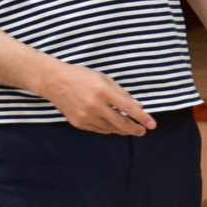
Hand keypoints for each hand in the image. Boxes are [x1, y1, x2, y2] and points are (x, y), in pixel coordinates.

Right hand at [38, 59, 153, 134]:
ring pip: (110, 129)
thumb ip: (122, 93)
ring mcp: (86, 116)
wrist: (55, 82)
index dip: (142, 118)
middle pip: (121, 123)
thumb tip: (138, 106)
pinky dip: (109, 129)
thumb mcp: (104, 79)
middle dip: (134, 129)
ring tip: (129, 128)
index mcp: (103, 92)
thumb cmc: (82, 76)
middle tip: (142, 131)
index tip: (152, 125)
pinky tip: (114, 127)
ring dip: (122, 130)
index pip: (128, 108)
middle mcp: (95, 106)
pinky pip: (99, 130)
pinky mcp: (78, 123)